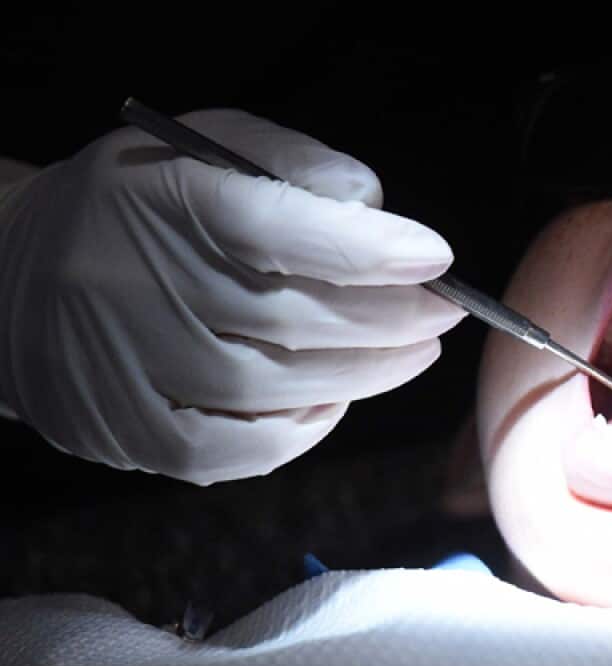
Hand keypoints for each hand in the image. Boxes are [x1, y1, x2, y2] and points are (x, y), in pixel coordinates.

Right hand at [0, 109, 463, 482]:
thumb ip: (294, 163)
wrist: (14, 273)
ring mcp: (128, 368)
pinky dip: (301, 430)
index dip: (368, 249)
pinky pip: (234, 450)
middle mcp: (136, 286)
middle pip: (290, 319)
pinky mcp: (128, 429)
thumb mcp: (207, 146)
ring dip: (365, 374)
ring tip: (415, 351)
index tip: (434, 256)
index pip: (276, 228)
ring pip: (273, 389)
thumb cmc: (141, 205)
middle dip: (389, 320)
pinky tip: (338, 399)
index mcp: (160, 200)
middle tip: (446, 312)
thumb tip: (374, 205)